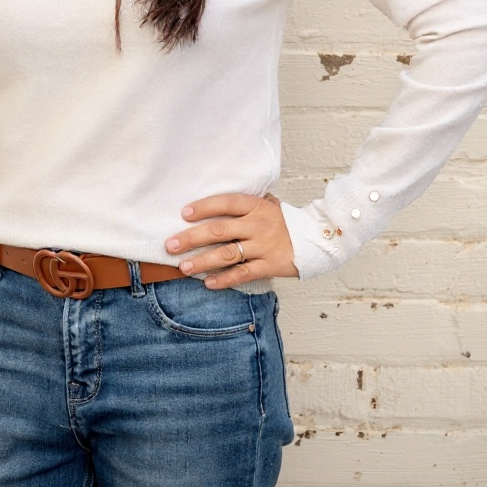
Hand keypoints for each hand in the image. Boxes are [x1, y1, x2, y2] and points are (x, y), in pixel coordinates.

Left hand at [164, 192, 299, 286]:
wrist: (316, 239)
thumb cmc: (283, 221)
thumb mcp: (267, 205)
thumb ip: (245, 203)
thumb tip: (213, 202)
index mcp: (256, 206)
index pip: (226, 203)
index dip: (205, 207)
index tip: (184, 213)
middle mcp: (258, 225)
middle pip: (220, 230)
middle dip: (192, 238)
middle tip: (170, 245)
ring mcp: (263, 246)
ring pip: (228, 254)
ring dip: (202, 261)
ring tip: (183, 267)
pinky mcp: (269, 266)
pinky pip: (243, 274)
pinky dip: (224, 279)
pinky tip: (208, 283)